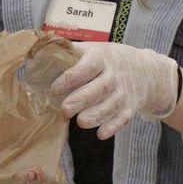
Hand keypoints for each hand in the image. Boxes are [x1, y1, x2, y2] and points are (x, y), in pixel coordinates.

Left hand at [51, 42, 179, 139]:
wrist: (147, 71)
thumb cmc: (108, 61)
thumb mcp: (92, 49)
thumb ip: (68, 53)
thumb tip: (36, 55)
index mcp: (101, 57)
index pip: (88, 66)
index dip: (72, 77)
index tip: (55, 88)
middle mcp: (114, 75)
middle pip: (100, 87)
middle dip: (82, 99)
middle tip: (65, 110)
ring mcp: (124, 92)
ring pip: (112, 105)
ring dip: (96, 115)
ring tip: (81, 122)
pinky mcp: (130, 107)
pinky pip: (123, 118)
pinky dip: (113, 126)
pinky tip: (101, 134)